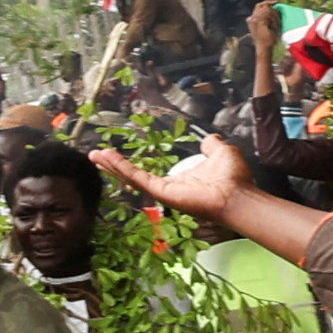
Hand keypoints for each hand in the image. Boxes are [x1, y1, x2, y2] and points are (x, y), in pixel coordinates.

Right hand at [96, 131, 254, 222]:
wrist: (237, 194)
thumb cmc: (233, 178)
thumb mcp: (221, 152)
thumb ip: (212, 146)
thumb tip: (208, 139)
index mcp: (180, 181)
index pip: (149, 173)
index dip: (133, 165)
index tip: (119, 157)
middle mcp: (168, 188)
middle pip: (134, 177)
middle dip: (114, 166)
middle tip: (96, 156)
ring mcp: (163, 192)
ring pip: (131, 178)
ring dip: (113, 166)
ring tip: (95, 155)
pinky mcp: (162, 192)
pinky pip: (138, 178)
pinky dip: (122, 167)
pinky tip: (108, 157)